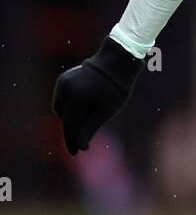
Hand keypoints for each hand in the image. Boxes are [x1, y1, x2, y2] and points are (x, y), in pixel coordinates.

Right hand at [52, 36, 144, 154]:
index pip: (71, 125)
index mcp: (77, 97)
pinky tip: (80, 111)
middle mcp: (66, 89)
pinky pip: (61, 100)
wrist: (115, 61)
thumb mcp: (106, 111)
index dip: (73, 140)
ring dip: (69, 119)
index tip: (76, 153)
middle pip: (64, 119)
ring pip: (60, 110)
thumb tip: (81, 147)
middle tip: (77, 148)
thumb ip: (90, 128)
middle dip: (71, 133)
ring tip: (83, 126)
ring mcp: (62, 83)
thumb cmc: (115, 88)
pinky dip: (68, 108)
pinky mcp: (62, 80)